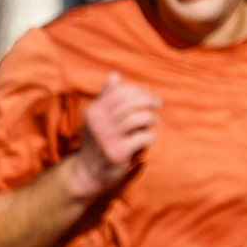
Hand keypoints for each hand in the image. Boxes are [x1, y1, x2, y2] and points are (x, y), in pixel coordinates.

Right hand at [61, 74, 159, 198]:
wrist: (88, 171)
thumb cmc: (97, 141)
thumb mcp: (97, 117)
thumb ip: (105, 96)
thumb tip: (115, 75)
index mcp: (94, 111)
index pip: (121, 92)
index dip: (138, 91)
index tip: (147, 96)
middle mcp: (99, 122)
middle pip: (131, 103)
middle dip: (148, 101)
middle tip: (157, 104)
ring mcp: (107, 138)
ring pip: (138, 118)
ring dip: (151, 118)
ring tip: (155, 121)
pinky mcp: (117, 153)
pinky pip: (142, 137)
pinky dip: (149, 136)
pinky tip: (149, 139)